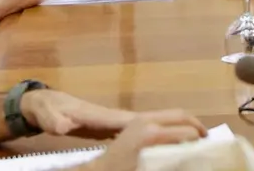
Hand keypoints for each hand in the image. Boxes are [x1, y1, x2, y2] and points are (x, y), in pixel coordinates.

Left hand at [20, 90, 204, 140]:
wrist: (44, 105)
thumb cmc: (50, 109)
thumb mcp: (51, 116)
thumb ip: (55, 120)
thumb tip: (60, 125)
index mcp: (111, 117)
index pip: (148, 120)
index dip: (173, 125)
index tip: (196, 134)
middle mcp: (121, 117)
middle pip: (161, 117)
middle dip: (186, 123)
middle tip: (209, 137)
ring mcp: (121, 122)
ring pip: (158, 124)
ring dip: (180, 130)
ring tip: (200, 143)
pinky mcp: (117, 129)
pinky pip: (149, 132)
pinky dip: (165, 137)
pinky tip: (172, 149)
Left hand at [85, 114, 207, 170]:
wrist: (100, 170)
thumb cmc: (125, 170)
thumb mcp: (151, 167)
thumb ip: (171, 159)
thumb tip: (189, 156)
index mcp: (152, 134)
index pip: (186, 131)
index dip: (199, 141)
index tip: (207, 149)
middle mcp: (148, 120)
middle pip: (181, 115)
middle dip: (197, 125)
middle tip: (206, 140)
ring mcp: (141, 117)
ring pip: (173, 113)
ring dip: (186, 123)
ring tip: (195, 137)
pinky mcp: (136, 120)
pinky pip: (163, 116)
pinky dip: (175, 123)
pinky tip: (178, 136)